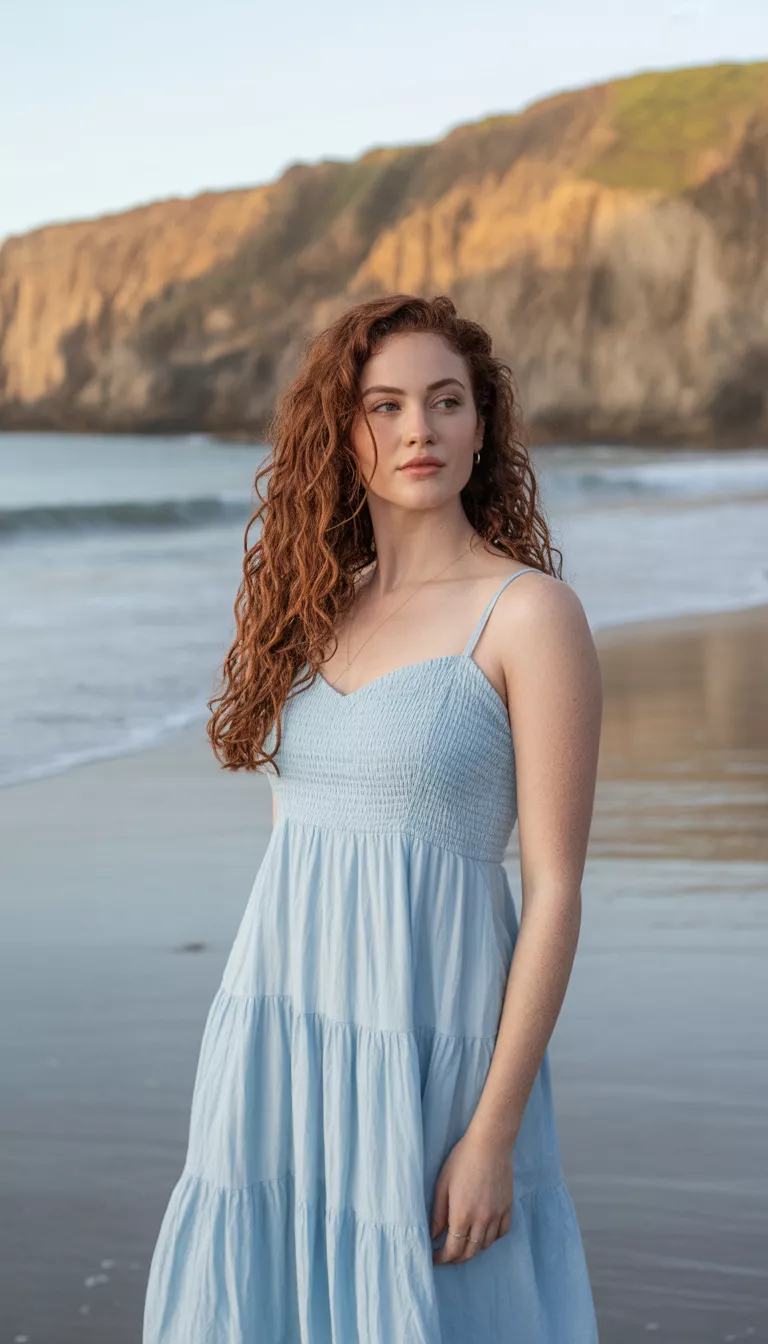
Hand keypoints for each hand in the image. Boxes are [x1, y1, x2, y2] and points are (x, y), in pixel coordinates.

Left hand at [429, 1128, 513, 1264]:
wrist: (490, 1143)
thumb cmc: (462, 1159)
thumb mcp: (442, 1184)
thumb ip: (438, 1213)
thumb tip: (433, 1235)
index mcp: (462, 1215)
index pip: (452, 1250)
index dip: (442, 1259)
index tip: (434, 1258)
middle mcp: (481, 1220)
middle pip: (469, 1253)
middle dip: (456, 1259)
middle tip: (446, 1255)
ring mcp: (497, 1215)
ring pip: (485, 1245)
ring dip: (472, 1249)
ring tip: (463, 1243)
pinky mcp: (508, 1208)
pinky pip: (501, 1233)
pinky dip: (491, 1238)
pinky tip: (482, 1233)